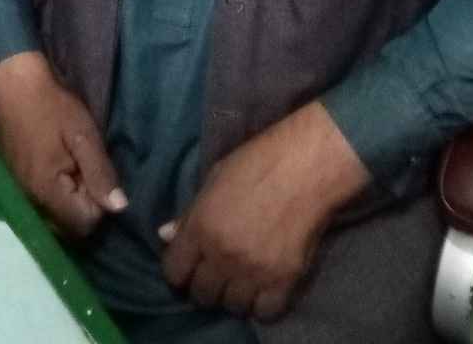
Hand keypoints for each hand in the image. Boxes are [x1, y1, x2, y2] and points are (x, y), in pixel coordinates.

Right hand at [0, 50, 126, 238]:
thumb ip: (100, 172)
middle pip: (68, 227)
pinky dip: (55, 195)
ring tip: (74, 166)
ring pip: (54, 218)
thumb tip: (120, 208)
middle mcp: (28, 203)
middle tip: (87, 168)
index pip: (85, 223)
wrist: (10, 85)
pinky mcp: (13, 185)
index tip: (99, 175)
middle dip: (85, 205)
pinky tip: (59, 167)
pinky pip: (40, 206)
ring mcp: (18, 195)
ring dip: (70, 200)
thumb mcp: (83, 134)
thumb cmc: (51, 106)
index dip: (100, 203)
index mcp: (47, 192)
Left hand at [159, 101, 369, 319]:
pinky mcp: (283, 279)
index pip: (174, 272)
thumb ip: (190, 212)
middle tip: (219, 272)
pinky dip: (263, 303)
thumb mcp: (216, 178)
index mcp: (201, 226)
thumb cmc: (258, 161)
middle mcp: (222, 254)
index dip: (180, 271)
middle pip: (202, 294)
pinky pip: (265, 311)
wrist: (307, 163)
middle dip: (207, 285)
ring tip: (244, 278)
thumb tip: (165, 234)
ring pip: (232, 306)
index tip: (191, 265)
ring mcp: (253, 269)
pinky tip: (265, 285)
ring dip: (235, 294)